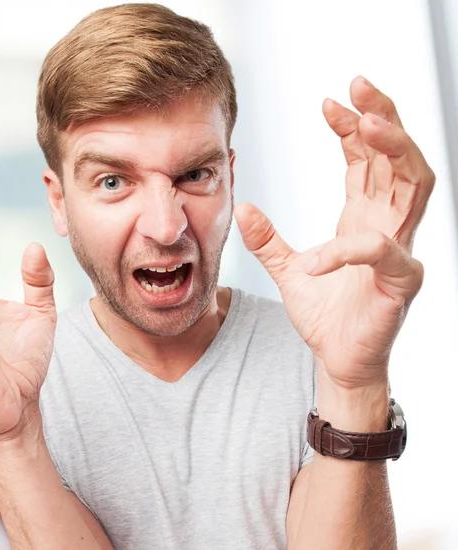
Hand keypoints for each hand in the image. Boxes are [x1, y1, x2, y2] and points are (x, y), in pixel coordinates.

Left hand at [235, 77, 434, 389]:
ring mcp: (399, 250)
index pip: (367, 160)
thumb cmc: (323, 316)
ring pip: (414, 183)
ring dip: (394, 148)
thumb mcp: (288, 269)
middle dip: (384, 116)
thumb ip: (268, 239)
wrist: (337, 359)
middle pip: (399, 157)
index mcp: (363, 217)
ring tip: (368, 121)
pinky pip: (381, 251)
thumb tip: (242, 206)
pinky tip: (316, 258)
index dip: (354, 127)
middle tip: (359, 84)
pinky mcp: (400, 281)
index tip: (329, 103)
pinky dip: (347, 249)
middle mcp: (387, 225)